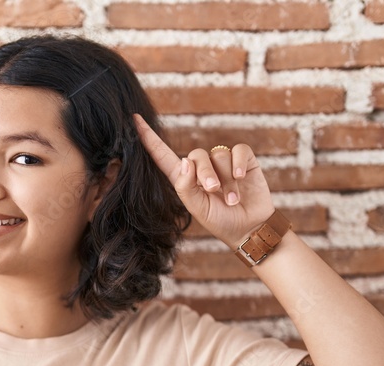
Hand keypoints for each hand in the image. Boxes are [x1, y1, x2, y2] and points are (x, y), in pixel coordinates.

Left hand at [132, 113, 276, 248]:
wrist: (249, 228)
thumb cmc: (220, 221)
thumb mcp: (198, 209)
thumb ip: (186, 187)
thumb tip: (185, 160)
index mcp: (184, 179)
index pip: (163, 156)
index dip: (149, 138)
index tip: (135, 119)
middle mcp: (202, 168)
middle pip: (197, 155)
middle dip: (205, 173)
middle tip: (213, 190)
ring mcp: (223, 163)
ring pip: (219, 154)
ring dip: (226, 178)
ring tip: (231, 199)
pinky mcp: (244, 161)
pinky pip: (238, 150)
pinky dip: (239, 163)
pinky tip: (241, 177)